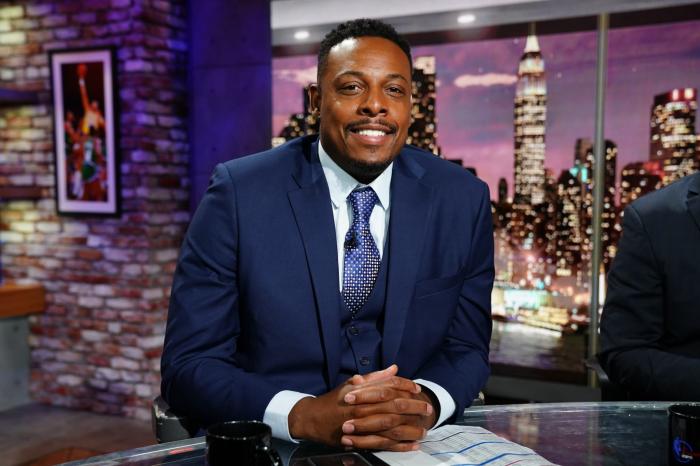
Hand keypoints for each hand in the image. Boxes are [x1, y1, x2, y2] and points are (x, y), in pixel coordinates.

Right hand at [288, 365, 428, 449]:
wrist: (312, 418)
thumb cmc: (334, 400)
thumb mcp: (352, 384)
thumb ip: (375, 378)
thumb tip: (394, 368)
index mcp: (361, 391)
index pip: (388, 386)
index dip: (405, 386)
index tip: (417, 389)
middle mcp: (362, 407)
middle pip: (393, 406)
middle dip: (413, 407)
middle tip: (427, 408)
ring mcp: (361, 425)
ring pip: (391, 426)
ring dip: (410, 428)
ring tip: (424, 429)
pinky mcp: (359, 440)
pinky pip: (383, 444)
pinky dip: (400, 446)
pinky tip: (412, 444)